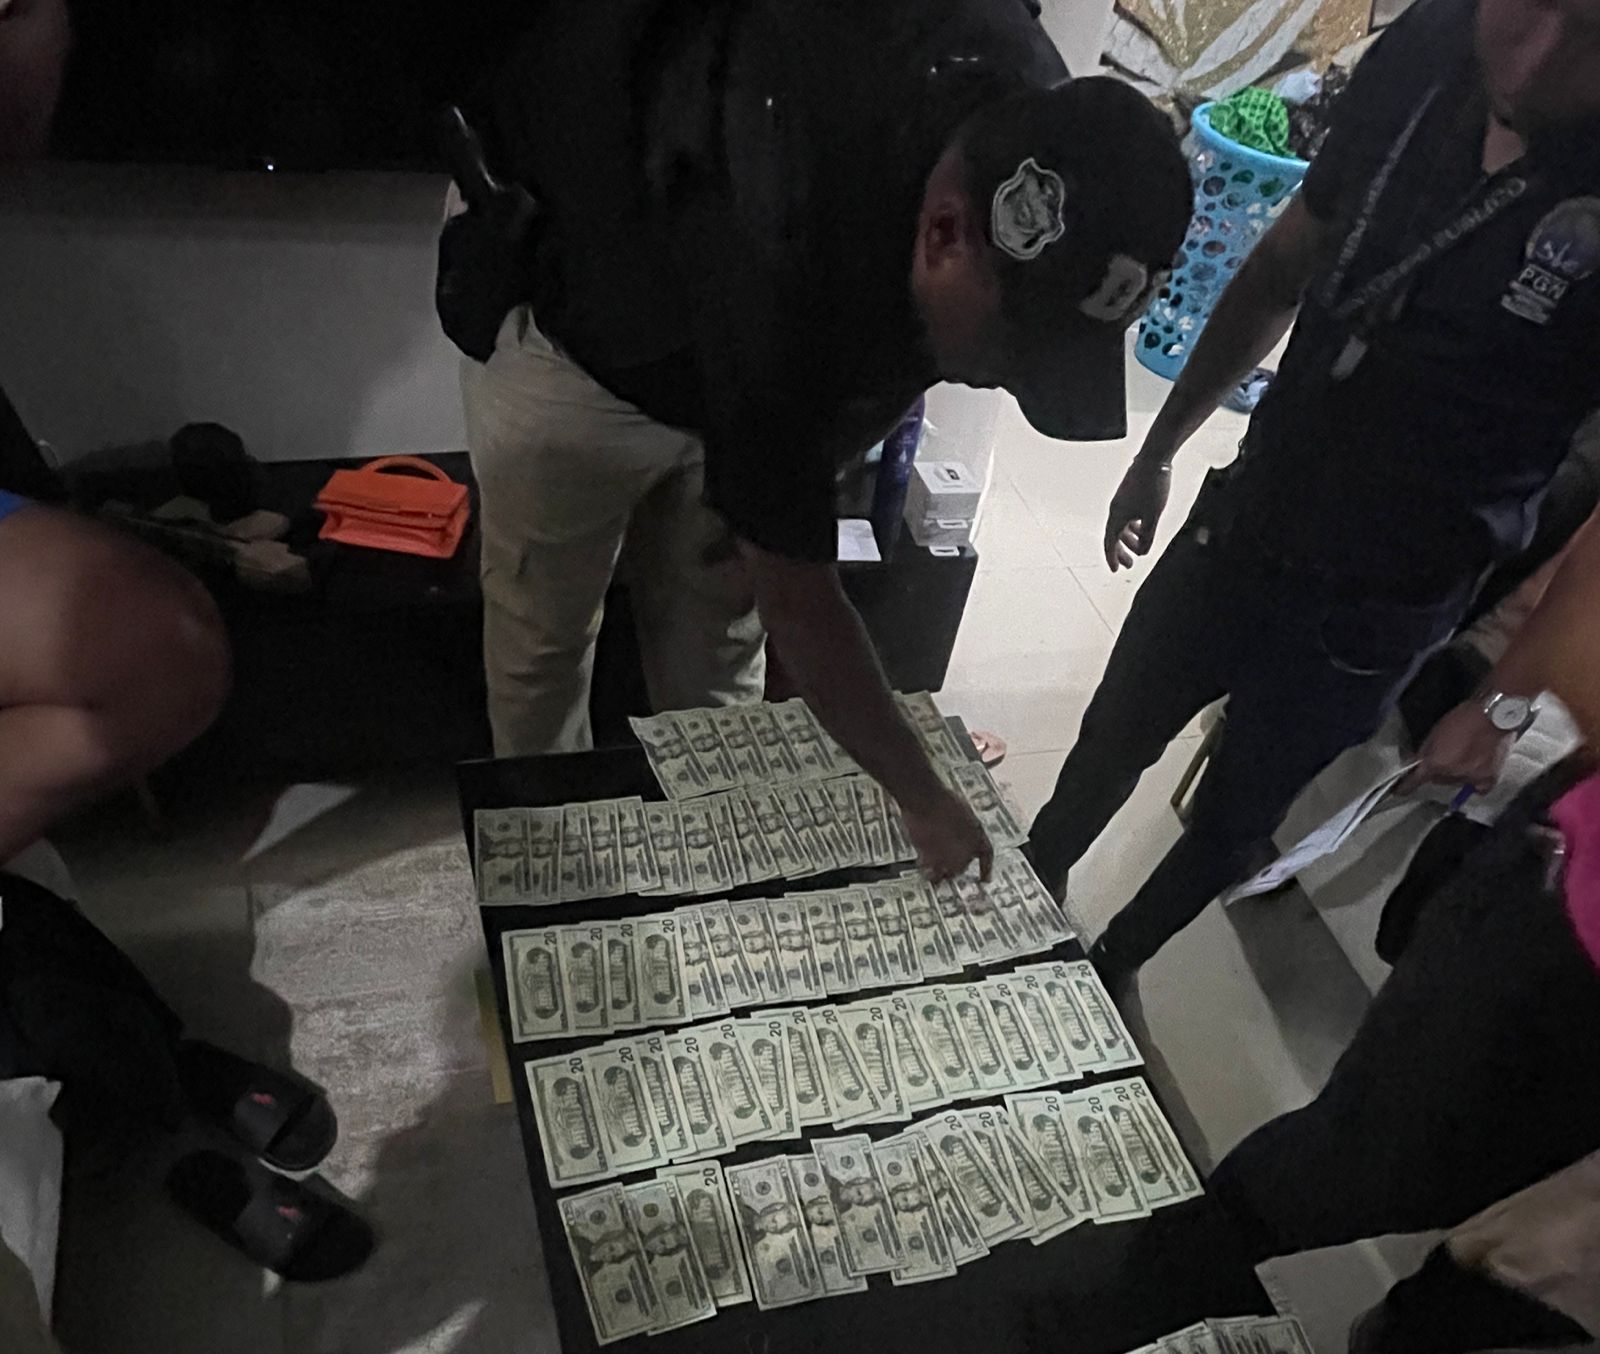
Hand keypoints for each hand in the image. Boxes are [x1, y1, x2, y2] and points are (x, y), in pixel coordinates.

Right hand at [901, 789, 992, 882]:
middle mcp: (966, 851)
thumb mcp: (961, 813)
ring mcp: (949, 858)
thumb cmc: (942, 800)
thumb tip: (956, 834)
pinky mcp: (932, 861)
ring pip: (946, 874)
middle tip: (947, 865)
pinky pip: (929, 872)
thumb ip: (962, 828)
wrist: (927, 801)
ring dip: (940, 873)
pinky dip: (925, 869)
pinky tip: (921, 865)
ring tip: (932, 871)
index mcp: (978, 837)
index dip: (986, 869)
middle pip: (963, 867)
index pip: (986, 857)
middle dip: (955, 867)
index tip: (985, 879)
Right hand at [1104, 455, 1171, 570]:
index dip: (1112, 558)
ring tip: (1140, 548)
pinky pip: (1127, 516)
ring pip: (1121, 526)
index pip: (1110, 542)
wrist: (1153, 458)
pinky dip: (1133, 527)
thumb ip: (1148, 537)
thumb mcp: (1153, 517)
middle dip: (1121, 552)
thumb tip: (1143, 552)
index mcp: (1117, 516)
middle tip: (1129, 565)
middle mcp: (1115, 509)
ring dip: (1129, 540)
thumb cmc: (1153, 487)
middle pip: (1114, 536)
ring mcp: (1121, 501)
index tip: (1115, 571)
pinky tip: (1143, 528)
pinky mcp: (1128, 494)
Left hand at [1398, 698, 1514, 795]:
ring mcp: (1471, 779)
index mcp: (1435, 763)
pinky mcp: (1489, 779)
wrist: (1494, 715)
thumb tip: (1420, 765)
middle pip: (1439, 780)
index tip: (1399, 792)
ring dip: (1458, 775)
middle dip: (1441, 772)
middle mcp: (1451, 775)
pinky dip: (1476, 783)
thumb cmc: (1462, 718)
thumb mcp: (1435, 733)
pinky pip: (1478, 788)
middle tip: (1449, 757)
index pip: (1415, 781)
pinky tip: (1477, 773)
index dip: (1406, 787)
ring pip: (1458, 783)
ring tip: (1467, 757)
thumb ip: (1426, 752)